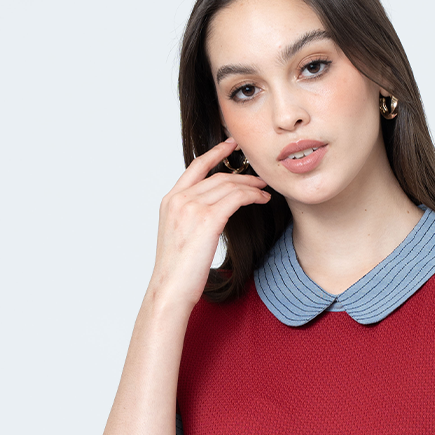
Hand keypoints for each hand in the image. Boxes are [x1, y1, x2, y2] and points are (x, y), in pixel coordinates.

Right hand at [150, 138, 270, 307]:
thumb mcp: (178, 237)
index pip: (195, 167)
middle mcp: (179, 199)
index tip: (230, 145)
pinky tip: (262, 200)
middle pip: (218, 176)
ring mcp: (192, 208)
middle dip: (242, 175)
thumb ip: (190, 219)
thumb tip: (208, 216)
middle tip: (259, 178)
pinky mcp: (208, 219)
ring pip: (229, 185)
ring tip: (264, 191)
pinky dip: (252, 196)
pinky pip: (236, 198)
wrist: (170, 289)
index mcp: (170, 201)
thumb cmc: (176, 272)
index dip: (215, 153)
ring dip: (251, 186)